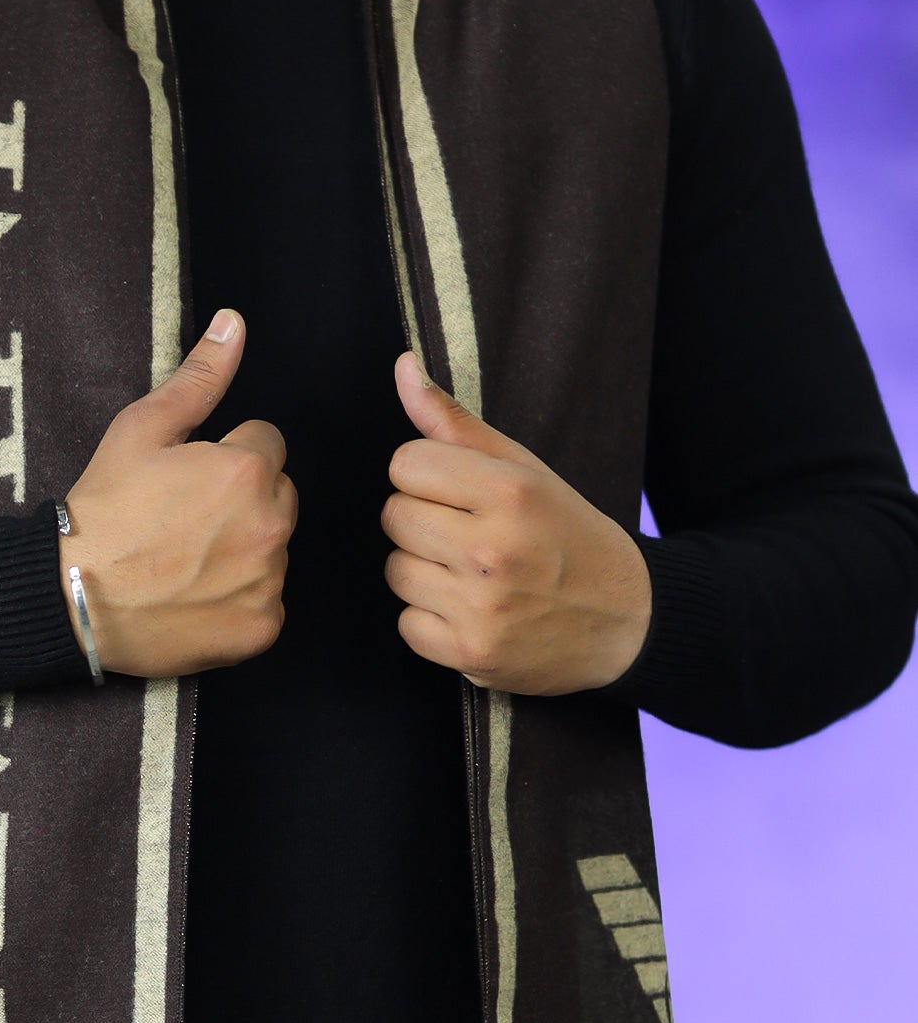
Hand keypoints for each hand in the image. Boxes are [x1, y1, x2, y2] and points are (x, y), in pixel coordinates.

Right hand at [60, 311, 297, 676]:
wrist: (71, 598)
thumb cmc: (103, 510)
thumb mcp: (141, 430)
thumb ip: (198, 378)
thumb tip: (234, 323)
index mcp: (247, 470)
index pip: (267, 446)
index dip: (226, 458)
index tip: (188, 481)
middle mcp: (270, 524)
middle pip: (278, 498)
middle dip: (244, 503)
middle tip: (186, 523)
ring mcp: (268, 580)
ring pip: (273, 551)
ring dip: (243, 552)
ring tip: (186, 562)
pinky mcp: (261, 627)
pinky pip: (266, 604)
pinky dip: (238, 602)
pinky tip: (195, 598)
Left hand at [381, 352, 650, 694]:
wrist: (628, 622)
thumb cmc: (570, 537)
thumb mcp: (526, 470)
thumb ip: (456, 423)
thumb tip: (402, 368)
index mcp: (510, 493)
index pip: (405, 464)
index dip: (426, 476)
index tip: (458, 493)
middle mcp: (492, 549)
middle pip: (394, 516)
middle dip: (421, 520)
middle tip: (466, 533)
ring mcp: (480, 606)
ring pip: (395, 570)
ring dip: (424, 571)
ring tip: (470, 572)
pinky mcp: (471, 653)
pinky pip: (407, 624)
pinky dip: (431, 620)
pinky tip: (470, 610)